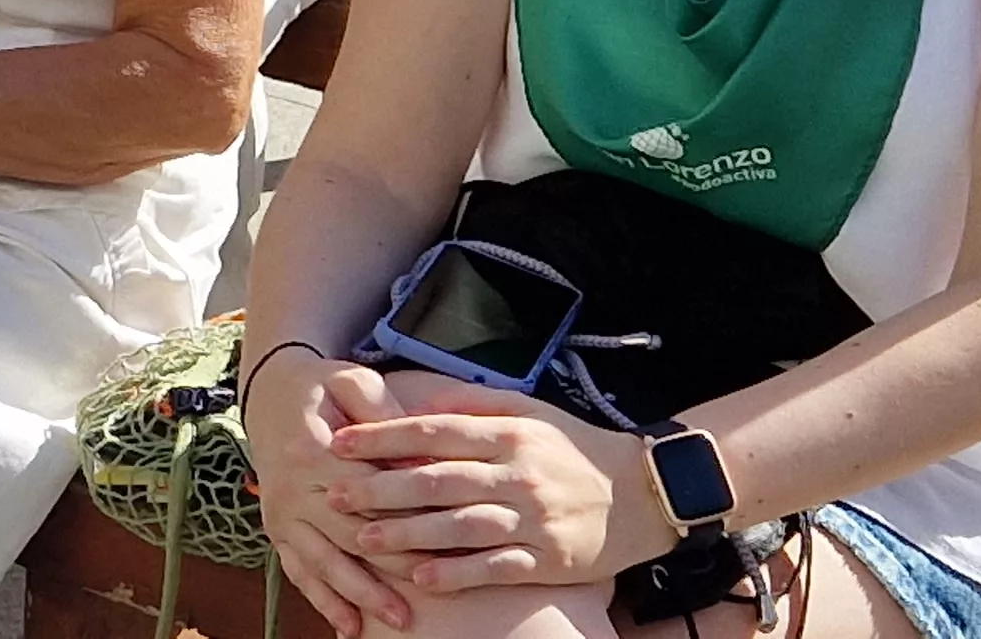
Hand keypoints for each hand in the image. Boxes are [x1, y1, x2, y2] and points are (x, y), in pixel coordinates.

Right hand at [245, 355, 424, 634]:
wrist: (269, 390)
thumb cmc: (322, 385)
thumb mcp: (354, 382)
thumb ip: (385, 416)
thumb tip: (420, 459)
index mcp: (311, 450)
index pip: (366, 495)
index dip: (405, 521)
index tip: (446, 544)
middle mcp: (291, 487)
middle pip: (348, 537)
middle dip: (390, 571)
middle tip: (434, 595)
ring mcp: (281, 511)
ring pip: (323, 562)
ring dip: (359, 595)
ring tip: (397, 620)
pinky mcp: (276, 526)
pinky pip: (298, 569)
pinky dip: (322, 599)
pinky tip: (347, 625)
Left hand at [323, 369, 661, 592]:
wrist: (644, 494)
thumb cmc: (575, 450)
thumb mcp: (530, 413)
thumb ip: (475, 405)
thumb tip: (422, 400)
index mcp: (509, 434)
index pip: (434, 432)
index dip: (384, 438)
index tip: (341, 445)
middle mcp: (518, 474)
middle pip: (438, 481)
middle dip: (381, 489)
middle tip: (336, 496)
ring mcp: (534, 519)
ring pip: (461, 527)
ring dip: (409, 535)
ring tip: (365, 540)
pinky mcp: (549, 560)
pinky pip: (496, 568)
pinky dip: (458, 574)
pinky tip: (421, 579)